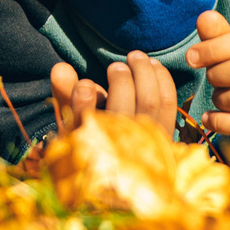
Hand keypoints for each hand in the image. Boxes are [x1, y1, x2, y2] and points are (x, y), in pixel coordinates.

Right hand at [48, 53, 180, 136]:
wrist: (123, 172)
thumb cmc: (91, 135)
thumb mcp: (71, 118)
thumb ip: (63, 93)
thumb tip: (61, 67)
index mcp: (89, 147)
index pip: (85, 126)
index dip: (83, 101)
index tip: (85, 85)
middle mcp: (118, 148)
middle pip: (123, 109)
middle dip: (121, 80)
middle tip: (115, 65)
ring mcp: (144, 143)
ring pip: (150, 102)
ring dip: (145, 73)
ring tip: (135, 57)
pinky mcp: (163, 136)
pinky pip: (168, 103)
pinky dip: (163, 80)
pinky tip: (153, 65)